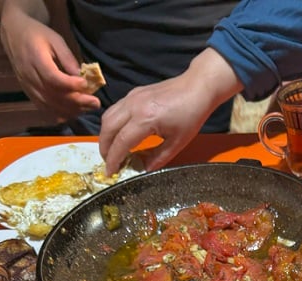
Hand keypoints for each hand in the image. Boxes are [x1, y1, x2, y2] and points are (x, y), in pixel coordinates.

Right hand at [0, 6, 99, 119]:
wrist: (14, 36)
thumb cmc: (37, 35)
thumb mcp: (54, 39)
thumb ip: (67, 58)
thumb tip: (82, 76)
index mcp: (35, 59)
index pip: (53, 78)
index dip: (71, 85)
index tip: (86, 84)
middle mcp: (30, 77)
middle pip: (54, 96)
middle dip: (78, 102)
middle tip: (96, 103)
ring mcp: (28, 88)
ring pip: (51, 106)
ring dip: (72, 110)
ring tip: (88, 107)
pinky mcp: (30, 95)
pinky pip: (46, 110)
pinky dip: (61, 114)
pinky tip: (74, 111)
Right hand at [99, 48, 241, 173]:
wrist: (197, 87)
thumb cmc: (191, 115)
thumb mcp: (177, 143)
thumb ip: (157, 159)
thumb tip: (143, 170)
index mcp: (146, 118)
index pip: (121, 142)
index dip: (114, 160)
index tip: (110, 172)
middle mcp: (134, 105)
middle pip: (108, 129)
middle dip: (105, 149)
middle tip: (108, 163)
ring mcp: (132, 97)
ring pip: (108, 117)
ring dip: (106, 136)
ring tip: (111, 151)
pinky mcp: (134, 93)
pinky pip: (115, 110)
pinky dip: (112, 124)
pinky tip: (119, 135)